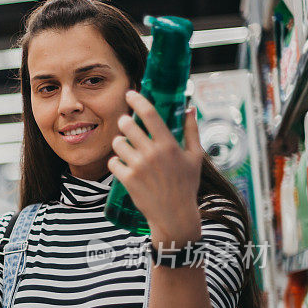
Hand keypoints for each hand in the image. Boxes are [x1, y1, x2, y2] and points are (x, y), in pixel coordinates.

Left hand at [107, 90, 201, 244]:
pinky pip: (112, 161)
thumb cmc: (186, 185)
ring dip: (120, 143)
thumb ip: (192, 131)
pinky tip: (124, 166)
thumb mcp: (195, 157)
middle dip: (125, 123)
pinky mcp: (127, 179)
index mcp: (169, 145)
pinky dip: (116, 162)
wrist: (174, 215)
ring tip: (128, 150)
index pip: (150, 114)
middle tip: (127, 126)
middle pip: (127, 125)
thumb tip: (190, 108)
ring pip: (117, 143)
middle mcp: (152, 153)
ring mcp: (138, 166)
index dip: (138, 100)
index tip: (130, 93)